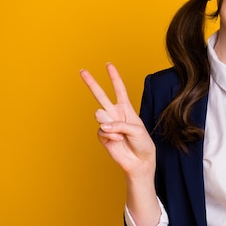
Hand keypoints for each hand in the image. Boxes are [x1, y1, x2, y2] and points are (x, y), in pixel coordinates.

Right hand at [79, 63, 155, 179]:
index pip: (119, 90)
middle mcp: (115, 114)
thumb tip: (102, 124)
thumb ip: (119, 124)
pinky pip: (101, 130)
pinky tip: (117, 140)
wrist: (140, 161)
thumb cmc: (143, 144)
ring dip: (110, 124)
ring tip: (119, 134)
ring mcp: (108, 124)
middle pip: (101, 96)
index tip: (109, 64)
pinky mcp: (103, 136)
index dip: (114, 77)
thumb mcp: (137, 130)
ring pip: (100, 114)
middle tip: (82, 71)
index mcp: (126, 109)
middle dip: (91, 83)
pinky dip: (110, 135)